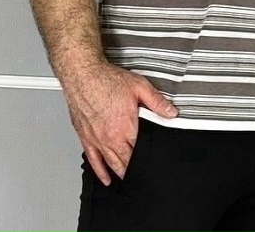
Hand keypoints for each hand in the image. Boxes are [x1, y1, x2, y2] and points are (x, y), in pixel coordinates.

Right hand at [63, 61, 177, 185]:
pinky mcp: (86, 138)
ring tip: (130, 178)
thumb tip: (171, 113)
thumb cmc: (107, 79)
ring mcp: (97, 140)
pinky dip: (101, 172)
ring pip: (112, 163)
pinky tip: (106, 178)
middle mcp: (111, 137)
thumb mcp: (139, 86)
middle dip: (137, 168)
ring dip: (122, 172)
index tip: (156, 160)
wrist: (83, 75)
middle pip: (127, 161)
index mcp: (126, 127)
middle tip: (146, 172)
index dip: (150, 155)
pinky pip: (94, 160)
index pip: (142, 150)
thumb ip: (156, 101)